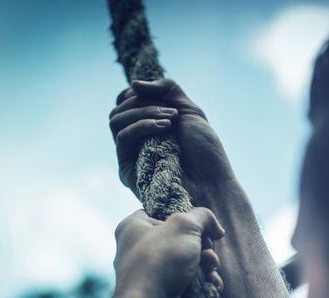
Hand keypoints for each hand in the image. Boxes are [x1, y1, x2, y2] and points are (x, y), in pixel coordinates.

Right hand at [109, 79, 236, 205]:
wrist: (211, 183)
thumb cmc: (204, 151)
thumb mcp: (189, 110)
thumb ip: (165, 90)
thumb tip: (132, 83)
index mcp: (146, 126)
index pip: (125, 100)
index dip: (140, 92)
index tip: (165, 98)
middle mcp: (135, 140)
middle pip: (119, 109)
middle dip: (143, 102)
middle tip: (171, 112)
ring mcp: (130, 154)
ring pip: (116, 120)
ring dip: (143, 112)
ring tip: (171, 120)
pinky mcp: (127, 169)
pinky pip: (122, 138)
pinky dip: (141, 126)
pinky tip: (163, 128)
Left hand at [112, 207, 224, 297]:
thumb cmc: (159, 262)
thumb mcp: (185, 225)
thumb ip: (203, 217)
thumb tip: (216, 228)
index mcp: (133, 228)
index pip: (160, 212)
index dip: (182, 216)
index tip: (198, 225)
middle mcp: (139, 249)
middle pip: (181, 238)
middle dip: (202, 245)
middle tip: (206, 250)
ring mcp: (152, 273)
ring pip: (189, 261)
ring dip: (207, 264)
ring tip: (210, 269)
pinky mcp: (164, 294)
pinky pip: (189, 282)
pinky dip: (204, 282)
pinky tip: (210, 284)